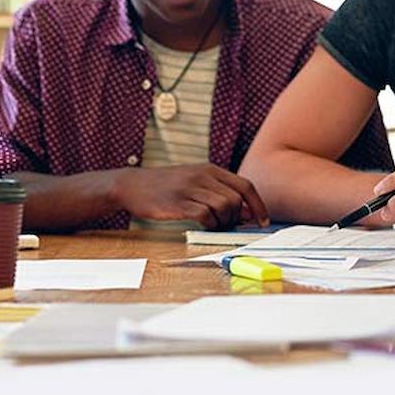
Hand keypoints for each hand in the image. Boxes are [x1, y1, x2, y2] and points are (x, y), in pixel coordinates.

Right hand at [111, 165, 268, 229]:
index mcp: (210, 169)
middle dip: (237, 218)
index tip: (263, 221)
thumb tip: (245, 212)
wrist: (132, 185)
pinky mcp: (177, 203)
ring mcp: (189, 189)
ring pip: (223, 208)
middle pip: (236, 200)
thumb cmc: (166, 186)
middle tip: (227, 226)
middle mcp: (202, 176)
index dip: (258, 205)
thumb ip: (219, 193)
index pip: (245, 185)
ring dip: (223, 223)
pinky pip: (204, 216)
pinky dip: (208, 224)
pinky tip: (202, 225)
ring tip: (213, 225)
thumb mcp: (194, 181)